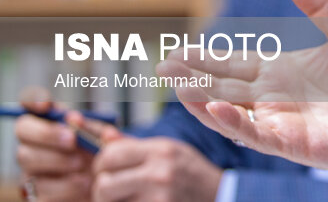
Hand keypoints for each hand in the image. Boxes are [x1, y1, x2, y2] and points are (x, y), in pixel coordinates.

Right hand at [14, 97, 109, 200]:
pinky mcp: (38, 195)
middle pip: (23, 133)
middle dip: (47, 135)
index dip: (31, 101)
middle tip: (72, 139)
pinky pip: (41, 190)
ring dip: (57, 161)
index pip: (28, 108)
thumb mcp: (102, 136)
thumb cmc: (102, 152)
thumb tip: (74, 119)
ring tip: (82, 164)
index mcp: (47, 126)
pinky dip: (65, 186)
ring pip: (28, 162)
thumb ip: (92, 126)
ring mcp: (31, 171)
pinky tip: (84, 184)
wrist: (111, 181)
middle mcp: (32, 146)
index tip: (46, 104)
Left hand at [91, 136, 222, 201]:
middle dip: (102, 189)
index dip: (101, 164)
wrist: (220, 195)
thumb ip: (134, 146)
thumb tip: (104, 137)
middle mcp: (159, 174)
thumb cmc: (192, 172)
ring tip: (126, 197)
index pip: (110, 155)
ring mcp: (159, 198)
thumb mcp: (169, 150)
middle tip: (111, 190)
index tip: (105, 170)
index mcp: (161, 151)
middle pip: (104, 184)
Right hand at [159, 0, 327, 181]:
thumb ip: (319, 5)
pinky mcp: (290, 142)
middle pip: (224, 86)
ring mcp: (278, 121)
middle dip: (194, 77)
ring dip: (204, 100)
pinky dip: (233, 121)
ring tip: (178, 86)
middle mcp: (273, 97)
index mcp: (281, 71)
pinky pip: (255, 133)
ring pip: (231, 112)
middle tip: (161, 68)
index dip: (207, 58)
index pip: (235, 63)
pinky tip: (215, 107)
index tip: (176, 51)